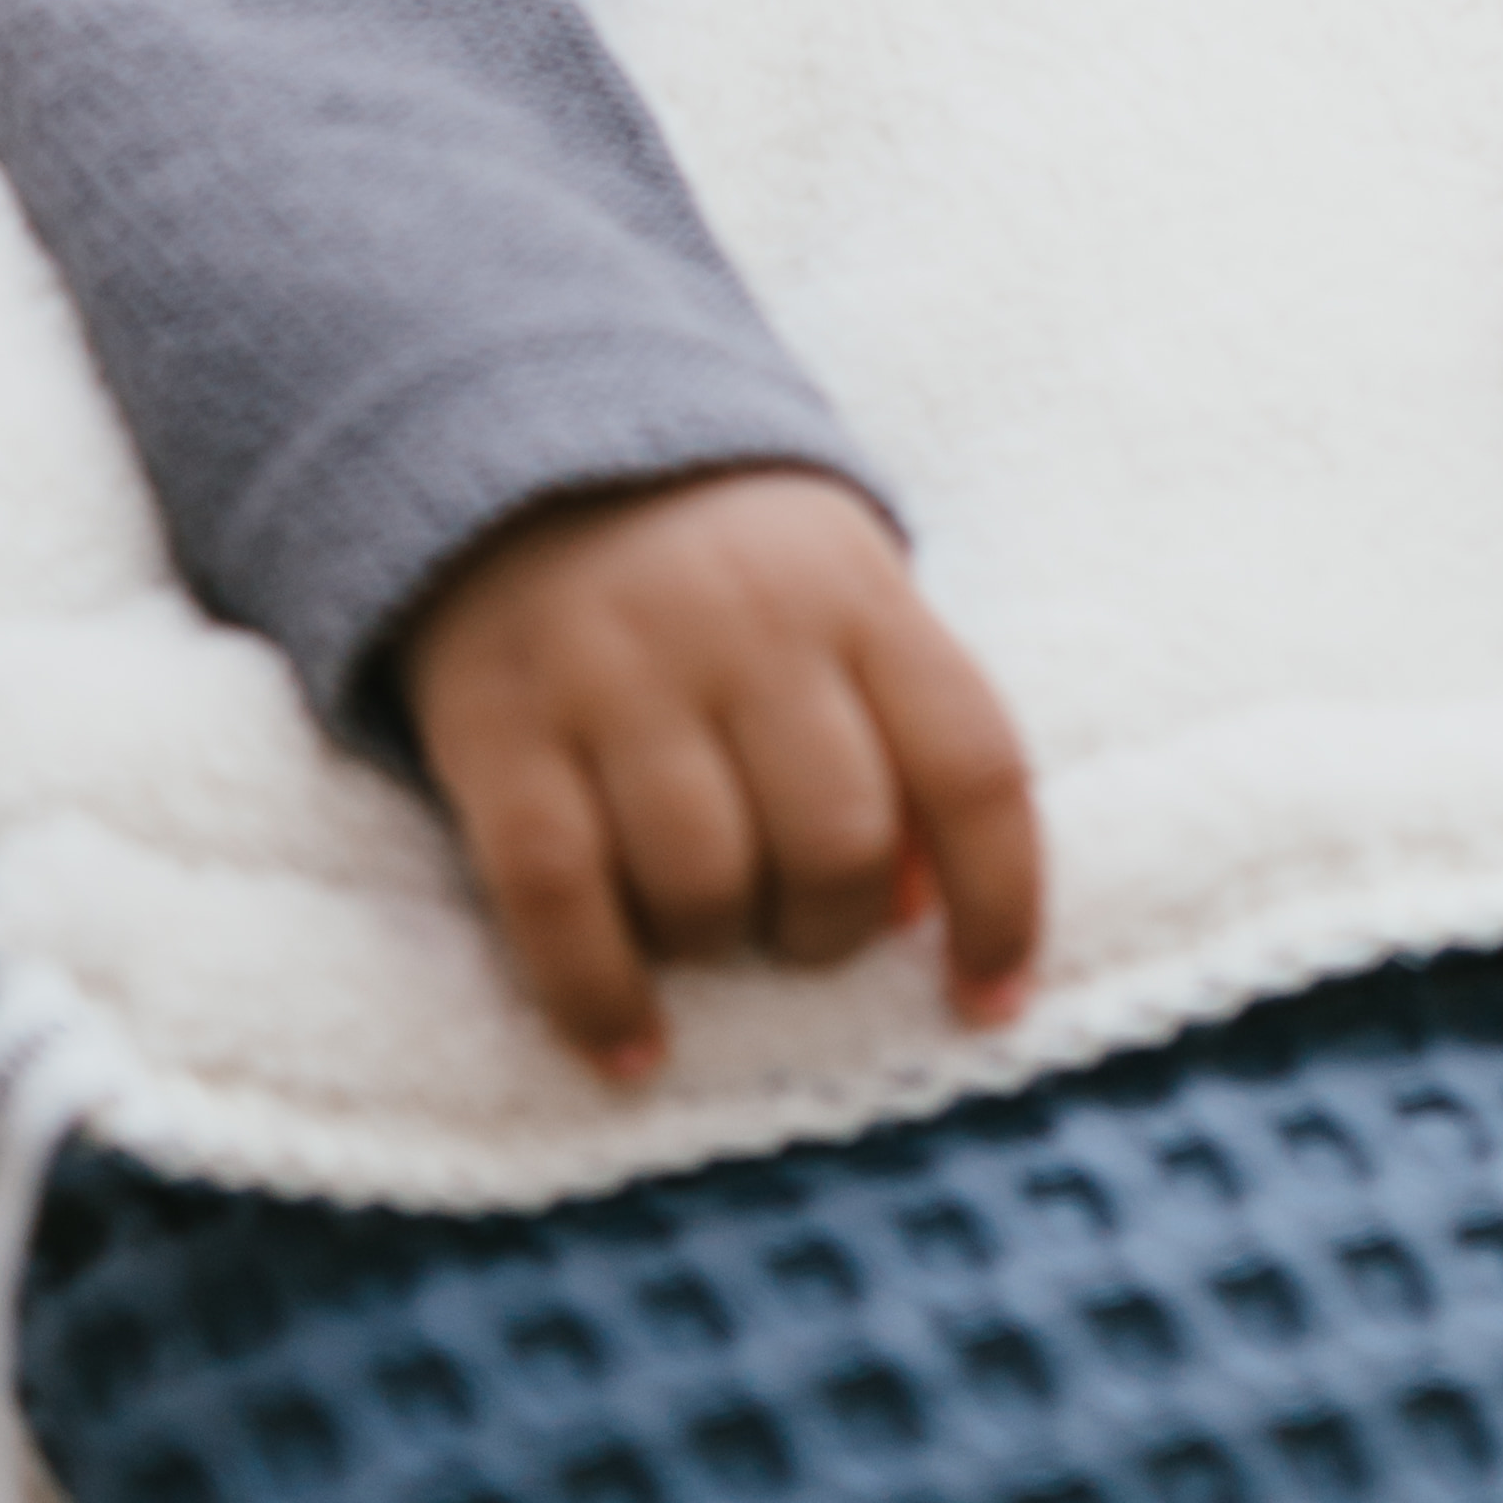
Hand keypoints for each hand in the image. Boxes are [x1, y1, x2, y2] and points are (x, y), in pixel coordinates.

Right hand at [403, 465, 1040, 1077]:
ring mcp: (616, 674)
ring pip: (703, 883)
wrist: (531, 458)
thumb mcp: (844, 600)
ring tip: (706, 933)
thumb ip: (899, 732)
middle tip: (798, 926)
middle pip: (838, 842)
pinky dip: (599, 997)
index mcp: (857, 593)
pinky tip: (629, 1044)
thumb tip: (922, 911)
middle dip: (830, 928)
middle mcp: (746, 628)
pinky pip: (558, 900)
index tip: (990, 999)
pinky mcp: (500, 728)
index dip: (1002, 902)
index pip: (973, 765)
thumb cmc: (728, 573)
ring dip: (717, 948)